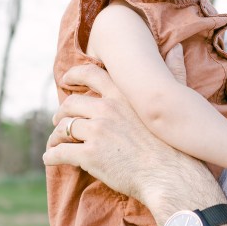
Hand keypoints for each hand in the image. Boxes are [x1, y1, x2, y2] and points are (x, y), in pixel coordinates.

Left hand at [44, 63, 205, 216]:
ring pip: (62, 128)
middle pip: (70, 104)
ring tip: (54, 144)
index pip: (90, 74)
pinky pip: (60, 152)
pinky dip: (51, 155)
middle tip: (58, 122)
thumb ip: (173, 73)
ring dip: (55, 136)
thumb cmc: (175, 143)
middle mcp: (106, 109)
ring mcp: (96, 132)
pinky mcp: (89, 155)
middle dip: (61, 113)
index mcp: (123, 95)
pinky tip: (50, 159)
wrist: (171, 176)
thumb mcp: (174, 101)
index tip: (65, 80)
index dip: (74, 75)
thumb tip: (176, 49)